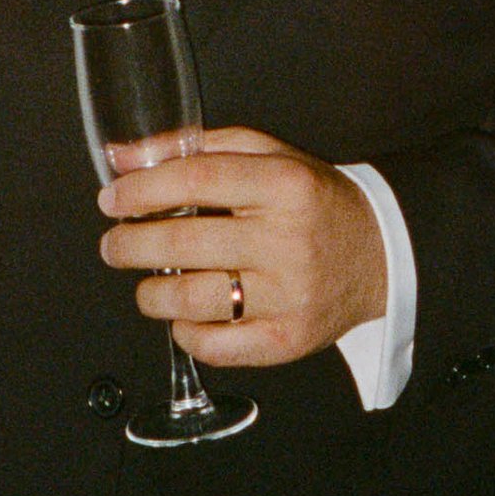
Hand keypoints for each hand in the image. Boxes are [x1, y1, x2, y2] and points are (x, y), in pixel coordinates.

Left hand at [98, 127, 387, 367]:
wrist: (382, 253)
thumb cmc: (314, 202)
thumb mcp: (268, 156)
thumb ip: (196, 149)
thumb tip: (124, 157)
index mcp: (285, 185)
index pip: (195, 181)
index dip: (141, 190)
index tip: (112, 199)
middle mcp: (287, 240)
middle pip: (184, 241)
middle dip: (130, 244)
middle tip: (114, 244)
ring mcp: (289, 295)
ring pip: (191, 299)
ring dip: (150, 293)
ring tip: (146, 283)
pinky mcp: (288, 339)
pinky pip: (216, 346)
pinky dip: (186, 333)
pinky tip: (184, 316)